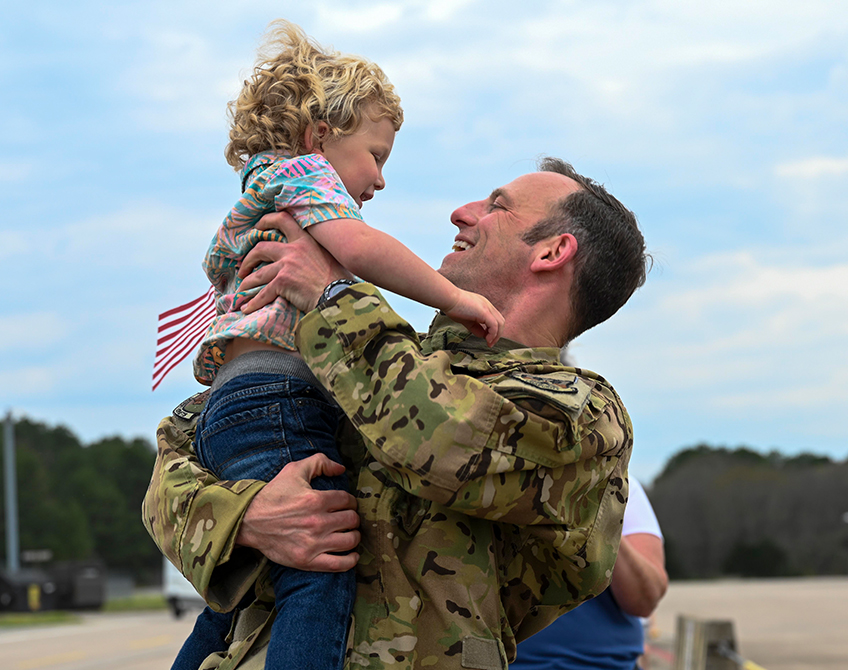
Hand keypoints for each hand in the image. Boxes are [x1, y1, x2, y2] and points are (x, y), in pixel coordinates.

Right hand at [236, 453, 360, 571]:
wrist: (249, 521)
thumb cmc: (272, 496)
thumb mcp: (293, 470)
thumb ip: (319, 462)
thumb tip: (341, 468)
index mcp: (316, 500)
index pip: (348, 500)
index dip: (350, 501)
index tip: (346, 504)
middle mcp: (317, 522)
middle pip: (352, 520)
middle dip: (352, 517)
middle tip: (346, 518)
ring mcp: (313, 543)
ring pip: (350, 540)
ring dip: (353, 536)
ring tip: (348, 533)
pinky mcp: (307, 561)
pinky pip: (339, 564)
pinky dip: (350, 560)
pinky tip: (352, 555)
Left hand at [237, 211, 351, 313]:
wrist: (339, 296)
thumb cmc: (339, 281)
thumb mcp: (330, 257)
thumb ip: (317, 252)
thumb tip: (313, 258)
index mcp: (306, 240)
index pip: (283, 220)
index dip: (266, 221)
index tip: (258, 227)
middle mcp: (294, 249)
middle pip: (261, 248)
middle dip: (249, 259)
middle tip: (244, 267)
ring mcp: (287, 265)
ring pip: (258, 273)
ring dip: (248, 282)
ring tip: (243, 289)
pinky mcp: (282, 282)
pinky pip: (263, 293)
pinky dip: (253, 302)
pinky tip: (247, 308)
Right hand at [444, 289, 504, 346]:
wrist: (448, 298)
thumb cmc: (453, 307)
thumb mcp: (467, 320)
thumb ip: (476, 327)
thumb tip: (483, 336)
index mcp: (484, 306)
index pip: (495, 319)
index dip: (493, 331)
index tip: (487, 339)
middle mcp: (488, 305)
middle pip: (500, 321)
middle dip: (497, 334)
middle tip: (490, 343)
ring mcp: (487, 308)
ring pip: (500, 323)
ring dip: (496, 336)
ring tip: (489, 343)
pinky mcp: (485, 312)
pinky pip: (494, 325)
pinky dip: (493, 334)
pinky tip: (487, 339)